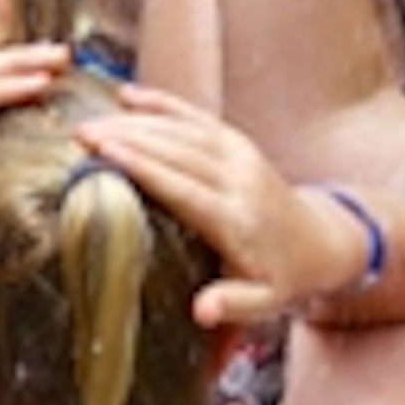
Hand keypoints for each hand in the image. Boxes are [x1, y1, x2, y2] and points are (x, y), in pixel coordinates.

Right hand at [73, 84, 359, 328]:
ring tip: (91, 121)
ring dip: (135, 121)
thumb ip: (233, 306)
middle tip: (82, 133)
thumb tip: (200, 310)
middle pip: (176, 151)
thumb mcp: (267, 303)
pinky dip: (161, 103)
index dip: (143, 168)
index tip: (106, 153)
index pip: (184, 188)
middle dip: (127, 138)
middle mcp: (238, 179)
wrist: (323, 242)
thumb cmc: (284, 277)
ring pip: (181, 129)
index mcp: (238, 219)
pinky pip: (195, 116)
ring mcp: (239, 155)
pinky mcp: (236, 142)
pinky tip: (128, 95)